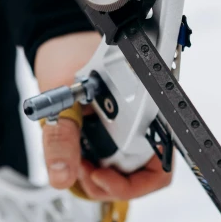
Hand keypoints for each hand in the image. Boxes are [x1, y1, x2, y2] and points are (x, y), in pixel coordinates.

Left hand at [34, 31, 172, 200]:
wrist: (60, 38)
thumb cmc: (68, 55)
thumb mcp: (59, 98)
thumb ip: (60, 138)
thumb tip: (62, 176)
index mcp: (145, 106)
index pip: (161, 161)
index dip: (135, 181)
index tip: (101, 174)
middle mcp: (144, 119)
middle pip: (144, 172)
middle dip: (112, 182)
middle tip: (83, 172)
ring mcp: (131, 127)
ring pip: (128, 170)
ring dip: (102, 177)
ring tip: (77, 164)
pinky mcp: (116, 131)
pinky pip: (114, 161)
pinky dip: (95, 167)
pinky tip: (78, 158)